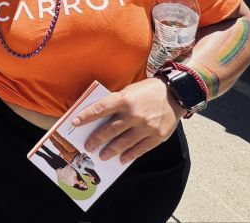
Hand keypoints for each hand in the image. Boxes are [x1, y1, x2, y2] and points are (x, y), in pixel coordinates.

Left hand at [70, 78, 184, 164]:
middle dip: (96, 139)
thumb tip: (99, 117)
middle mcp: (134, 114)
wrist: (175, 94)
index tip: (74, 123)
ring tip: (102, 155)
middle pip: (110, 130)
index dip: (86, 117)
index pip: (100, 109)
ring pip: (123, 142)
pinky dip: (129, 155)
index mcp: (124, 99)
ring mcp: (146, 126)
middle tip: (88, 147)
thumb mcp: (129, 91)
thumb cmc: (147, 91)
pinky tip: (121, 158)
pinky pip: (140, 149)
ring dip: (111, 150)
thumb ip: (116, 103)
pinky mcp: (157, 136)